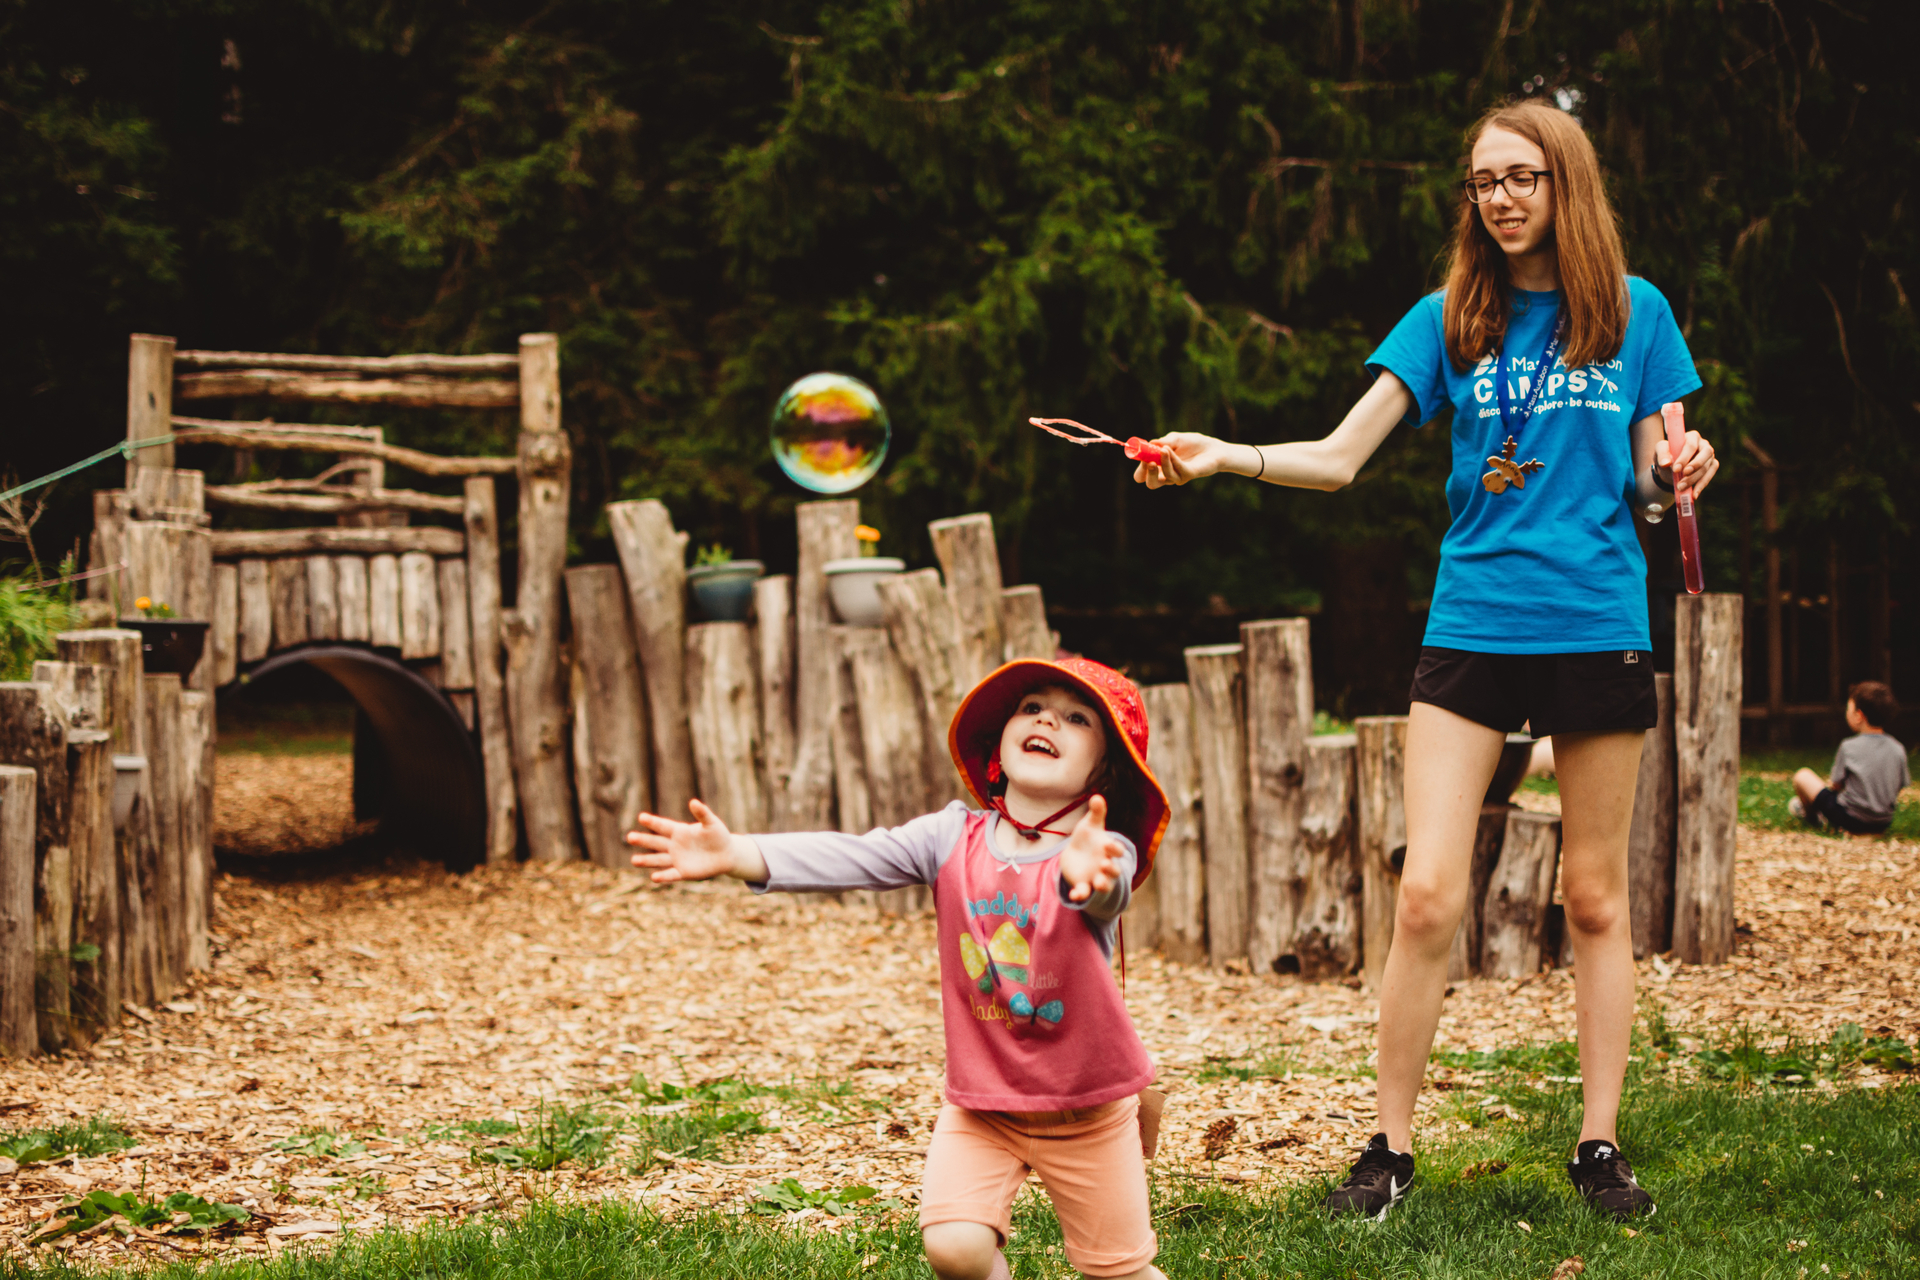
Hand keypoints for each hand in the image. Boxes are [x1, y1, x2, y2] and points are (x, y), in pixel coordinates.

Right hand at [626, 799, 758, 882]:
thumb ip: (702, 813)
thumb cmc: (718, 835)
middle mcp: (675, 845)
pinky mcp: (684, 872)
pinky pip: (671, 874)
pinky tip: (654, 877)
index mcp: (680, 831)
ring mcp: (678, 859)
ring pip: (659, 859)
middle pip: (656, 842)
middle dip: (643, 840)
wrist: (726, 854)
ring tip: (633, 860)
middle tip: (629, 837)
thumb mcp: (711, 823)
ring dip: (647, 860)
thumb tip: (693, 802)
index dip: (653, 822)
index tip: (641, 817)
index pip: (663, 826)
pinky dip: (664, 876)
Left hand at [1057, 794, 1126, 902]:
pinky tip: (1074, 896)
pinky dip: (1080, 895)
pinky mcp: (1084, 886)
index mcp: (1108, 849)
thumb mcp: (1090, 825)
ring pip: (1103, 884)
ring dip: (1101, 884)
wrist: (1075, 856)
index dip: (1114, 848)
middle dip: (1111, 868)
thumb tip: (1097, 797)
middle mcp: (1105, 865)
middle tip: (1104, 864)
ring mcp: (1095, 877)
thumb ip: (1096, 813)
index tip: (1109, 844)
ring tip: (1098, 882)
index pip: (1116, 849)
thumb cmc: (1087, 839)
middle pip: (1113, 870)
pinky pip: (1084, 892)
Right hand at [1133, 433, 1231, 488]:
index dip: (1139, 468)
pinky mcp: (1188, 475)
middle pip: (1150, 483)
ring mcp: (1178, 477)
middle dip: (1146, 473)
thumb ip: (1162, 442)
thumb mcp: (1174, 439)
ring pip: (1164, 478)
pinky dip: (1172, 459)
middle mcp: (1167, 475)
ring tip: (1164, 449)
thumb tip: (1150, 444)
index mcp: (1158, 467)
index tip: (1140, 455)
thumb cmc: (1193, 444)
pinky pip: (1177, 470)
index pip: (1142, 475)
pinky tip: (1169, 449)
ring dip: (1162, 463)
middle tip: (1147, 461)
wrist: (1213, 447)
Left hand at [1654, 429, 1718, 498]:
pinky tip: (1693, 495)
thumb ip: (1662, 454)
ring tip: (1681, 488)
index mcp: (1692, 437)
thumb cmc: (1667, 455)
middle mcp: (1704, 444)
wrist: (1671, 467)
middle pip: (1706, 453)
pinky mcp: (1712, 465)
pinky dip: (1701, 485)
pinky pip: (1710, 475)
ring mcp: (1709, 456)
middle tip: (1684, 475)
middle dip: (1695, 465)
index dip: (1684, 457)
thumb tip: (1666, 463)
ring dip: (1694, 478)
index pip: (1690, 445)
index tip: (1675, 469)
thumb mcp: (1660, 451)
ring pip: (1707, 466)